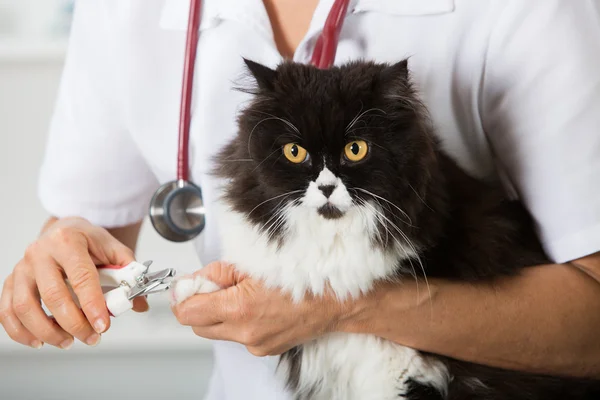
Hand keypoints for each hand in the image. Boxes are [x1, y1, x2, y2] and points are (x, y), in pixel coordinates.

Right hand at [0, 217, 147, 349]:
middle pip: (53, 295)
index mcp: (68, 241)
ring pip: (25, 306)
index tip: (102, 326)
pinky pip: (7, 311)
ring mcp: (22, 267)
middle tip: (91, 337)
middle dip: (73, 323)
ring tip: (68, 341)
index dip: (92, 304)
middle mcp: (40, 252)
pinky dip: (20, 331)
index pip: (81, 277)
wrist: (65, 230)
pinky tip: (39, 340)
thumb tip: (138, 304)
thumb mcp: (114, 250)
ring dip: (47, 331)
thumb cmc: (88, 241)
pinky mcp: (11, 281)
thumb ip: (129, 275)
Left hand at [171, 262, 346, 356]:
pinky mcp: (264, 350)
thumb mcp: (255, 263)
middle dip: (200, 305)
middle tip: (217, 286)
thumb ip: (218, 272)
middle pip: (197, 325)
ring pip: (217, 331)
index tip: (190, 286)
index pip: (188, 311)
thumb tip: (193, 280)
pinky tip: (258, 307)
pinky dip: (239, 322)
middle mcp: (244, 332)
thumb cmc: (302, 275)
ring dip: (219, 314)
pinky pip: (238, 336)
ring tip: (243, 296)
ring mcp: (254, 344)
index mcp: (239, 307)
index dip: (185, 296)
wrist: (335, 301)